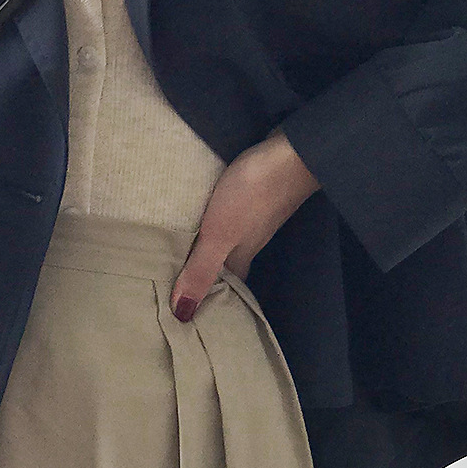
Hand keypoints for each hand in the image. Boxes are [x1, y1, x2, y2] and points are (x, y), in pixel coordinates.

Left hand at [170, 128, 320, 321]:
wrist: (291, 151)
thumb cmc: (254, 194)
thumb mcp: (220, 235)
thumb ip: (201, 269)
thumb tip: (183, 316)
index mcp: (241, 256)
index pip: (224, 289)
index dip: (207, 302)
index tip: (184, 316)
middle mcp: (247, 240)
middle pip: (224, 266)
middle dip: (204, 277)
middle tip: (175, 287)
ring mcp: (252, 216)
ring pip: (225, 242)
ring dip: (205, 251)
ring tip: (178, 255)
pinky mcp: (251, 194)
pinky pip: (227, 218)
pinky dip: (212, 225)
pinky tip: (198, 218)